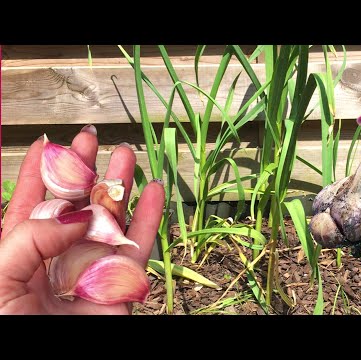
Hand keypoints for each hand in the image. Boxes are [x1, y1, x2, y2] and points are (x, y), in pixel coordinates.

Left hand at [0, 126, 164, 313]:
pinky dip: (150, 218)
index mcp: (21, 253)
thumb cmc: (7, 322)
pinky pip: (139, 247)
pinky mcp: (120, 285)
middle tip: (94, 140)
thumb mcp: (0, 277)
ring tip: (129, 156)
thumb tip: (74, 217)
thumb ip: (31, 238)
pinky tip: (156, 192)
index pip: (30, 203)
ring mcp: (92, 268)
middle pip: (74, 204)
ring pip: (110, 219)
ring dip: (121, 187)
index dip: (40, 173)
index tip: (53, 143)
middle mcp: (58, 256)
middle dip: (84, 171)